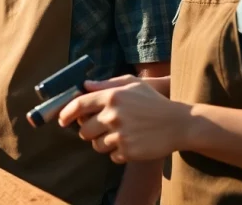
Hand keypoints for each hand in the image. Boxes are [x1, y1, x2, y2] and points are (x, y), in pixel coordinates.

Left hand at [58, 77, 193, 162]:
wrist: (178, 123)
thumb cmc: (153, 102)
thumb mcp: (132, 84)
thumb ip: (107, 83)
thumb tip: (84, 85)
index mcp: (112, 95)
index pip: (78, 105)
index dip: (66, 113)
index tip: (62, 120)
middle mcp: (113, 115)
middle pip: (84, 130)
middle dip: (88, 131)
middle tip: (100, 129)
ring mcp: (120, 134)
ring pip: (96, 145)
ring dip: (104, 143)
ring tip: (120, 136)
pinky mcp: (128, 151)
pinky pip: (112, 156)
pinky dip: (118, 153)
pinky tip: (131, 143)